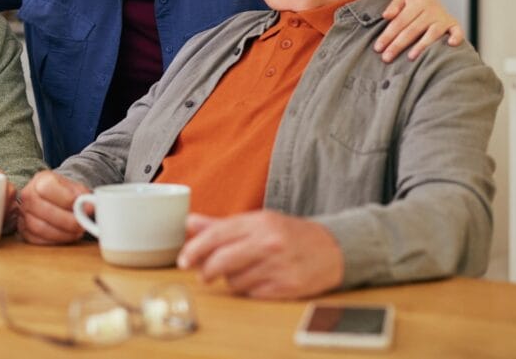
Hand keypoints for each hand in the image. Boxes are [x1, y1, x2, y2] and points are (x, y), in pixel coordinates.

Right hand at [17, 170, 90, 244]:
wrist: (55, 199)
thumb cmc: (66, 193)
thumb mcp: (76, 188)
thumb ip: (82, 195)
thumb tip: (90, 206)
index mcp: (40, 180)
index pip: (47, 188)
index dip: (67, 199)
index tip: (85, 208)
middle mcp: (28, 195)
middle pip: (43, 210)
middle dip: (67, 221)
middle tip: (82, 225)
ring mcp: (23, 214)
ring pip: (39, 227)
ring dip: (62, 233)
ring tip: (76, 232)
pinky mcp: (24, 231)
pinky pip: (37, 240)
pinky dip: (54, 241)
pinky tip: (66, 236)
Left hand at [177, 211, 343, 299]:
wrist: (332, 249)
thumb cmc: (288, 234)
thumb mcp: (257, 222)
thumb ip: (221, 224)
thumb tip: (188, 223)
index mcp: (259, 222)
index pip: (217, 235)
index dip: (195, 249)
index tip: (183, 260)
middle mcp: (269, 243)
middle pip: (221, 261)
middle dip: (206, 270)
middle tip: (202, 274)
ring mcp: (279, 266)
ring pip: (235, 280)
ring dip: (230, 280)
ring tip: (240, 272)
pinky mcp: (287, 287)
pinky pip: (252, 293)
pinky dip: (247, 290)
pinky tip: (256, 280)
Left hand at [375, 0, 464, 61]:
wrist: (434, 1)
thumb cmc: (415, 6)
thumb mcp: (403, 0)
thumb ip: (394, 6)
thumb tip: (386, 16)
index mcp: (417, 2)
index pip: (399, 22)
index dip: (387, 35)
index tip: (378, 48)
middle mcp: (431, 9)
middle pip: (412, 30)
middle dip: (398, 45)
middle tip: (387, 58)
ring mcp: (443, 17)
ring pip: (432, 33)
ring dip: (422, 45)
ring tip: (410, 57)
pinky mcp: (454, 24)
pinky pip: (457, 31)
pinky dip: (456, 36)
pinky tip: (450, 44)